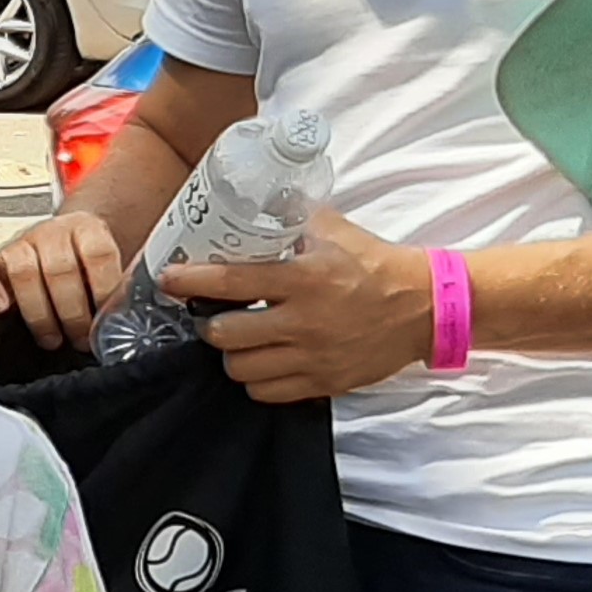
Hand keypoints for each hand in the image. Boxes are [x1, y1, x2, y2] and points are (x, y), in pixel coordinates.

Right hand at [0, 212, 126, 350]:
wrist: (67, 246)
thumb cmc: (88, 269)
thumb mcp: (111, 273)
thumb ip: (115, 293)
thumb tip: (120, 326)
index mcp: (87, 229)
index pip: (98, 252)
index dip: (106, 288)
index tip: (108, 318)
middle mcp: (51, 232)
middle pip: (58, 267)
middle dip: (72, 313)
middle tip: (80, 340)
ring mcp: (19, 243)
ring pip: (19, 267)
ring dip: (35, 311)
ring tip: (49, 339)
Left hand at [162, 211, 433, 404]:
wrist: (423, 307)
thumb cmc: (373, 262)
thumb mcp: (332, 229)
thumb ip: (289, 218)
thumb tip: (249, 197)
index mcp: (301, 278)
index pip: (229, 282)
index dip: (190, 282)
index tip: (168, 279)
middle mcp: (303, 322)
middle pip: (226, 336)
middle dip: (209, 325)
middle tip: (211, 314)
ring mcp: (313, 358)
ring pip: (241, 370)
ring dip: (231, 355)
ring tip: (237, 340)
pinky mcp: (324, 383)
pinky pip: (269, 393)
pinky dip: (256, 381)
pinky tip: (261, 362)